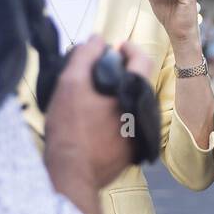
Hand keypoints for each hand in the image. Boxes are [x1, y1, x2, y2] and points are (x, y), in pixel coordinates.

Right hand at [43, 36, 154, 193]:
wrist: (71, 175)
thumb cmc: (70, 129)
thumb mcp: (70, 84)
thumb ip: (85, 56)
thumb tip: (97, 39)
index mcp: (133, 95)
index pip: (142, 60)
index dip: (129, 49)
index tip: (116, 47)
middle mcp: (143, 115)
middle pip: (137, 84)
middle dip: (121, 73)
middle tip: (99, 71)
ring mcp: (139, 136)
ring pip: (131, 106)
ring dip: (117, 97)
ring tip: (94, 96)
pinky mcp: (131, 154)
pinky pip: (127, 127)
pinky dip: (114, 119)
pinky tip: (94, 122)